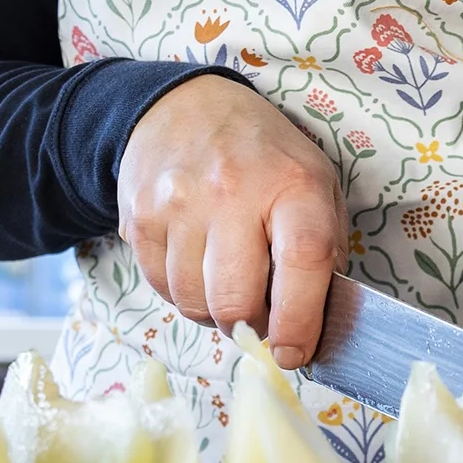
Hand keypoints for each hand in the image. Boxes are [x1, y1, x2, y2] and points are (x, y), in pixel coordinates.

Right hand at [117, 73, 344, 368]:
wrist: (185, 108)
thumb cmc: (265, 157)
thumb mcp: (316, 185)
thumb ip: (323, 252)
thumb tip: (315, 325)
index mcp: (292, 184)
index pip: (303, 263)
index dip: (299, 323)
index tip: (294, 354)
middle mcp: (233, 190)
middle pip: (236, 299)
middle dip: (251, 325)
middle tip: (260, 314)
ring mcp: (179, 202)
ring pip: (195, 303)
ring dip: (215, 311)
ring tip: (228, 280)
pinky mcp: (140, 216)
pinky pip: (162, 288)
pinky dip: (183, 293)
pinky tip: (197, 265)